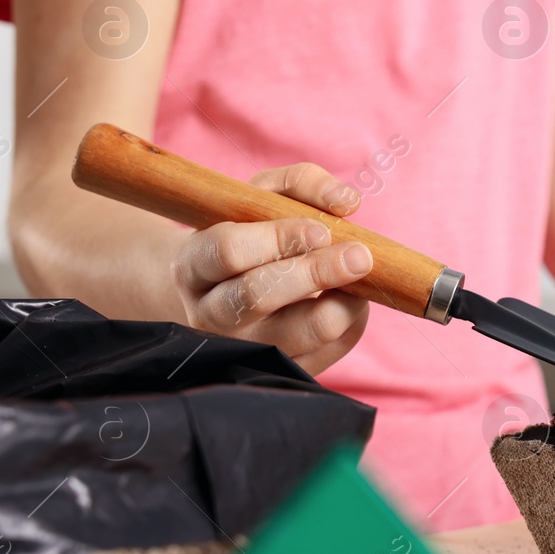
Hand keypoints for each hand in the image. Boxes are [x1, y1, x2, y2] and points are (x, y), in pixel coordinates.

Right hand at [170, 163, 372, 373]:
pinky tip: (350, 297)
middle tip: (361, 255)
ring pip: (305, 331)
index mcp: (194, 265)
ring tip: (359, 273)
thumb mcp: (261, 196)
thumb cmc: (249, 233)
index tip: (320, 230)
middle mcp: (210, 314)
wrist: (222, 292)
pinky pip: (331, 350)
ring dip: (346, 300)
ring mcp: (243, 349)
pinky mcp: (280, 370)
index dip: (279, 238)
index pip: (228, 251)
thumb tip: (346, 201)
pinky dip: (353, 320)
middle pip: (260, 294)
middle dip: (317, 271)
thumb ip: (302, 183)